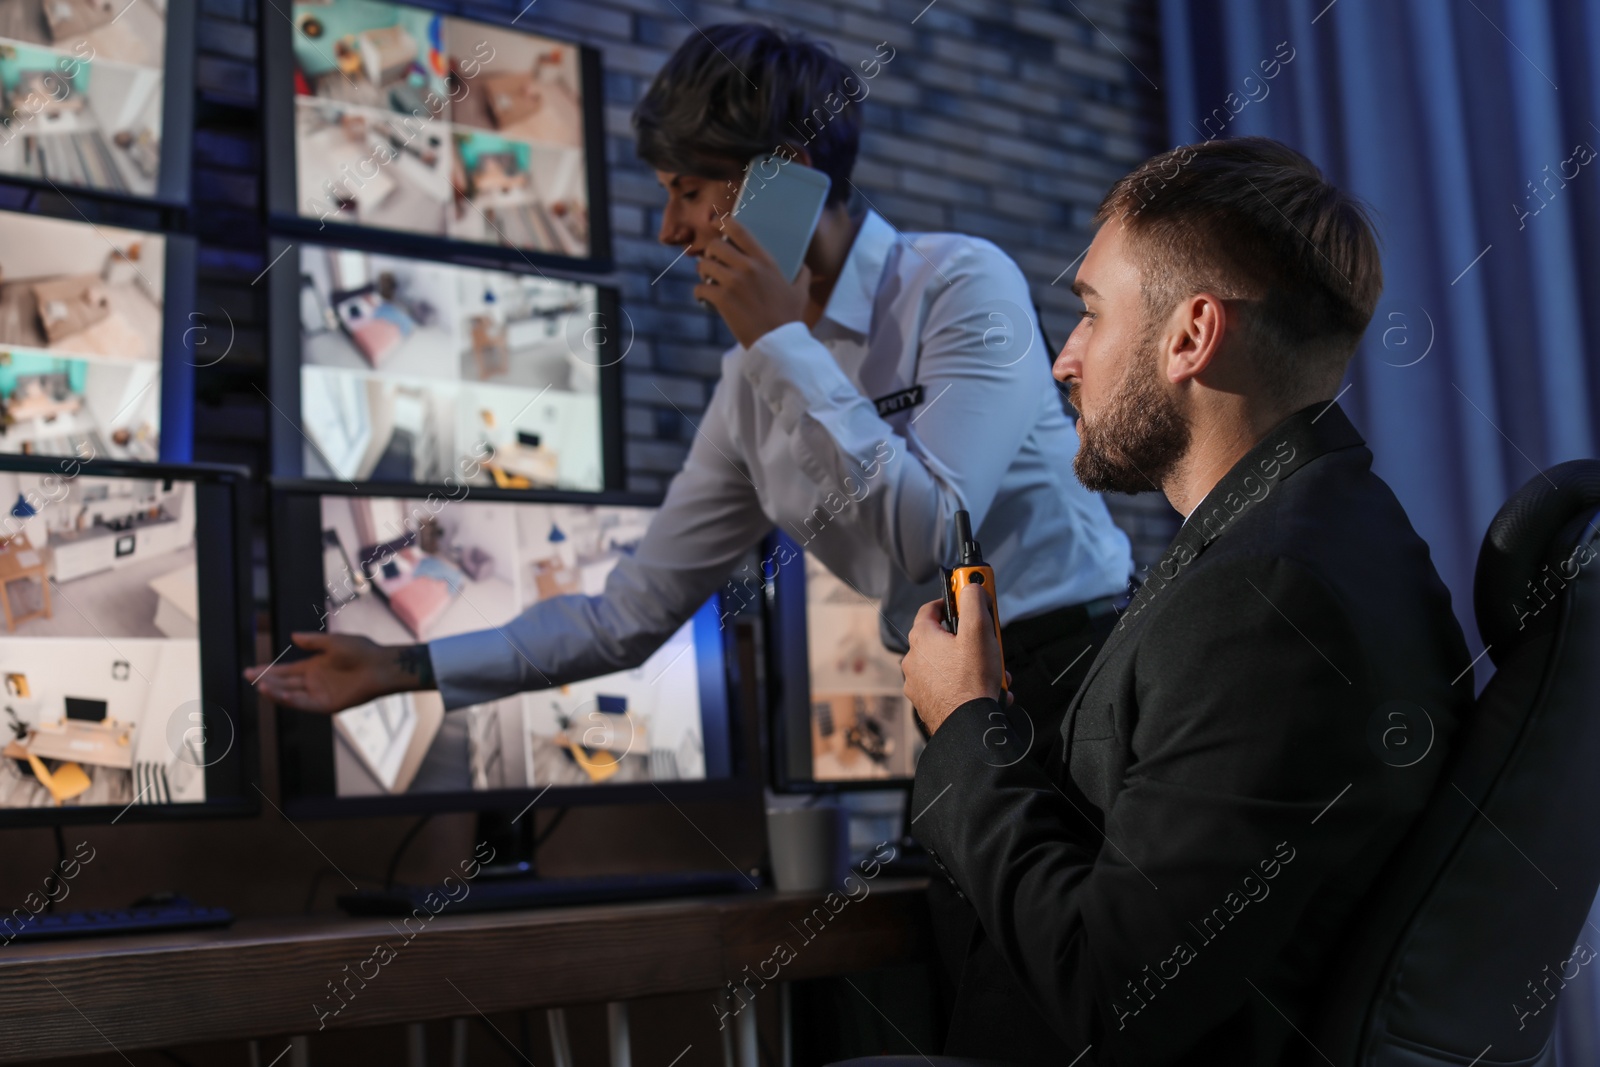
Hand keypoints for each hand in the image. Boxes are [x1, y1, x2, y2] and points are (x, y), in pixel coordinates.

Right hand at [244, 633, 421, 713]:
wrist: (380, 665)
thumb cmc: (361, 651)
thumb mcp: (333, 642)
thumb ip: (313, 641)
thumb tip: (293, 636)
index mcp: (314, 667)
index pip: (285, 670)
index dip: (268, 670)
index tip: (250, 670)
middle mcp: (314, 682)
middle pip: (284, 682)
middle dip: (266, 680)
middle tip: (247, 676)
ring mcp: (320, 694)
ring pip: (291, 694)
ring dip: (275, 691)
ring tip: (260, 686)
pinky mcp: (328, 705)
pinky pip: (305, 704)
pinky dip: (291, 700)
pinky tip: (279, 693)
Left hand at [694, 214, 809, 348]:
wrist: (778, 342)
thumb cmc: (789, 317)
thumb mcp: (801, 291)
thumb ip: (802, 273)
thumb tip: (803, 265)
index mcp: (765, 261)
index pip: (739, 230)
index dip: (724, 223)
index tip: (717, 223)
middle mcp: (747, 267)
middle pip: (715, 246)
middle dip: (710, 253)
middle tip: (713, 263)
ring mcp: (733, 283)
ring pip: (704, 265)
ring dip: (703, 272)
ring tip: (708, 280)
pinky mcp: (722, 299)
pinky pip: (700, 288)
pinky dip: (700, 293)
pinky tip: (705, 298)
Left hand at [902, 584, 1008, 734]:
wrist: (967, 727)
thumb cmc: (971, 681)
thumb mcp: (978, 631)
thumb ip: (974, 601)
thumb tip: (972, 586)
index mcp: (922, 639)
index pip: (932, 608)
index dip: (952, 601)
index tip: (968, 600)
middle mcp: (914, 660)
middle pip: (945, 638)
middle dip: (972, 639)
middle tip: (990, 642)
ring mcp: (919, 683)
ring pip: (950, 664)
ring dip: (974, 664)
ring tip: (995, 673)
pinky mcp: (928, 702)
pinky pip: (950, 685)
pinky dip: (967, 684)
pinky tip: (987, 691)